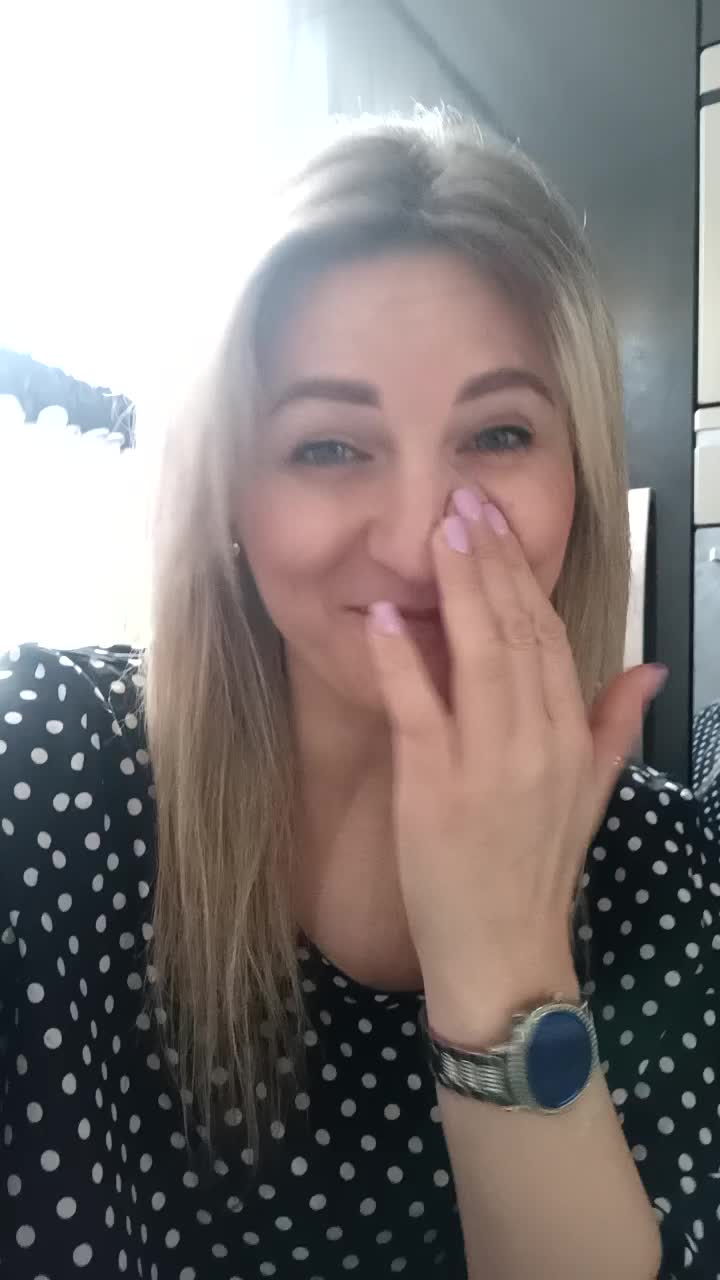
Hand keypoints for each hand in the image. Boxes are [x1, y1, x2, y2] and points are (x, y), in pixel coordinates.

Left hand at [366, 487, 667, 1041]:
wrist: (506, 955)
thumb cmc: (539, 870)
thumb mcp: (593, 795)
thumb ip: (617, 725)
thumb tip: (649, 667)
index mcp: (572, 738)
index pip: (550, 636)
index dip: (522, 575)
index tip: (498, 524)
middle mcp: (538, 741)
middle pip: (516, 631)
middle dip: (490, 561)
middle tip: (464, 499)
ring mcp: (486, 762)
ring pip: (478, 654)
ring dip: (457, 587)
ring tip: (440, 528)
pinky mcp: (433, 787)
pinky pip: (418, 707)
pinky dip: (400, 656)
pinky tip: (383, 613)